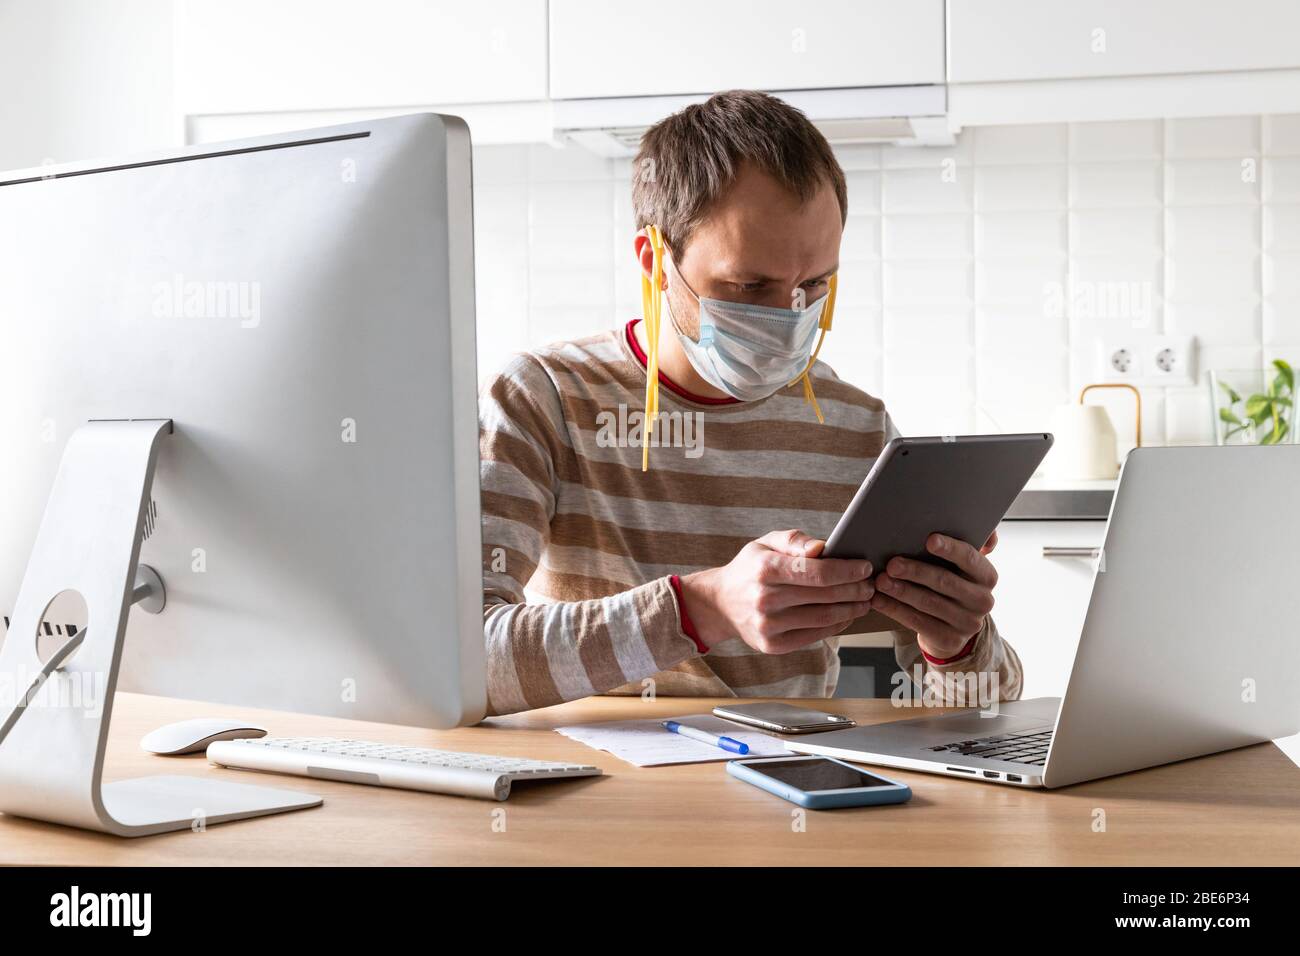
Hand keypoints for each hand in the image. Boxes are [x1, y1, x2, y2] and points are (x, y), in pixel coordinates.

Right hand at [679, 530, 873, 653]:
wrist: (720, 603)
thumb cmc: (750, 569)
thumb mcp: (765, 543)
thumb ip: (795, 541)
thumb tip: (823, 548)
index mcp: (765, 569)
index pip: (816, 572)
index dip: (846, 570)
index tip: (865, 567)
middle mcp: (765, 599)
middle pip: (824, 596)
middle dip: (855, 589)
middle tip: (871, 584)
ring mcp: (769, 626)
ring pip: (824, 618)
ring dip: (851, 609)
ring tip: (865, 599)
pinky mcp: (773, 645)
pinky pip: (815, 635)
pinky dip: (837, 625)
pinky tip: (847, 614)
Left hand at [870, 531, 998, 660]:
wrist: (951, 627)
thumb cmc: (949, 585)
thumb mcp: (960, 567)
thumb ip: (963, 545)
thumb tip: (978, 532)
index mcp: (987, 576)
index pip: (970, 558)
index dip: (950, 549)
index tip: (929, 540)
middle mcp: (982, 600)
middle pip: (945, 581)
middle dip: (915, 571)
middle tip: (892, 564)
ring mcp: (967, 623)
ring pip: (928, 603)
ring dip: (901, 591)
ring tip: (880, 581)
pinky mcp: (949, 639)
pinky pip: (917, 622)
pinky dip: (895, 609)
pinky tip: (878, 600)